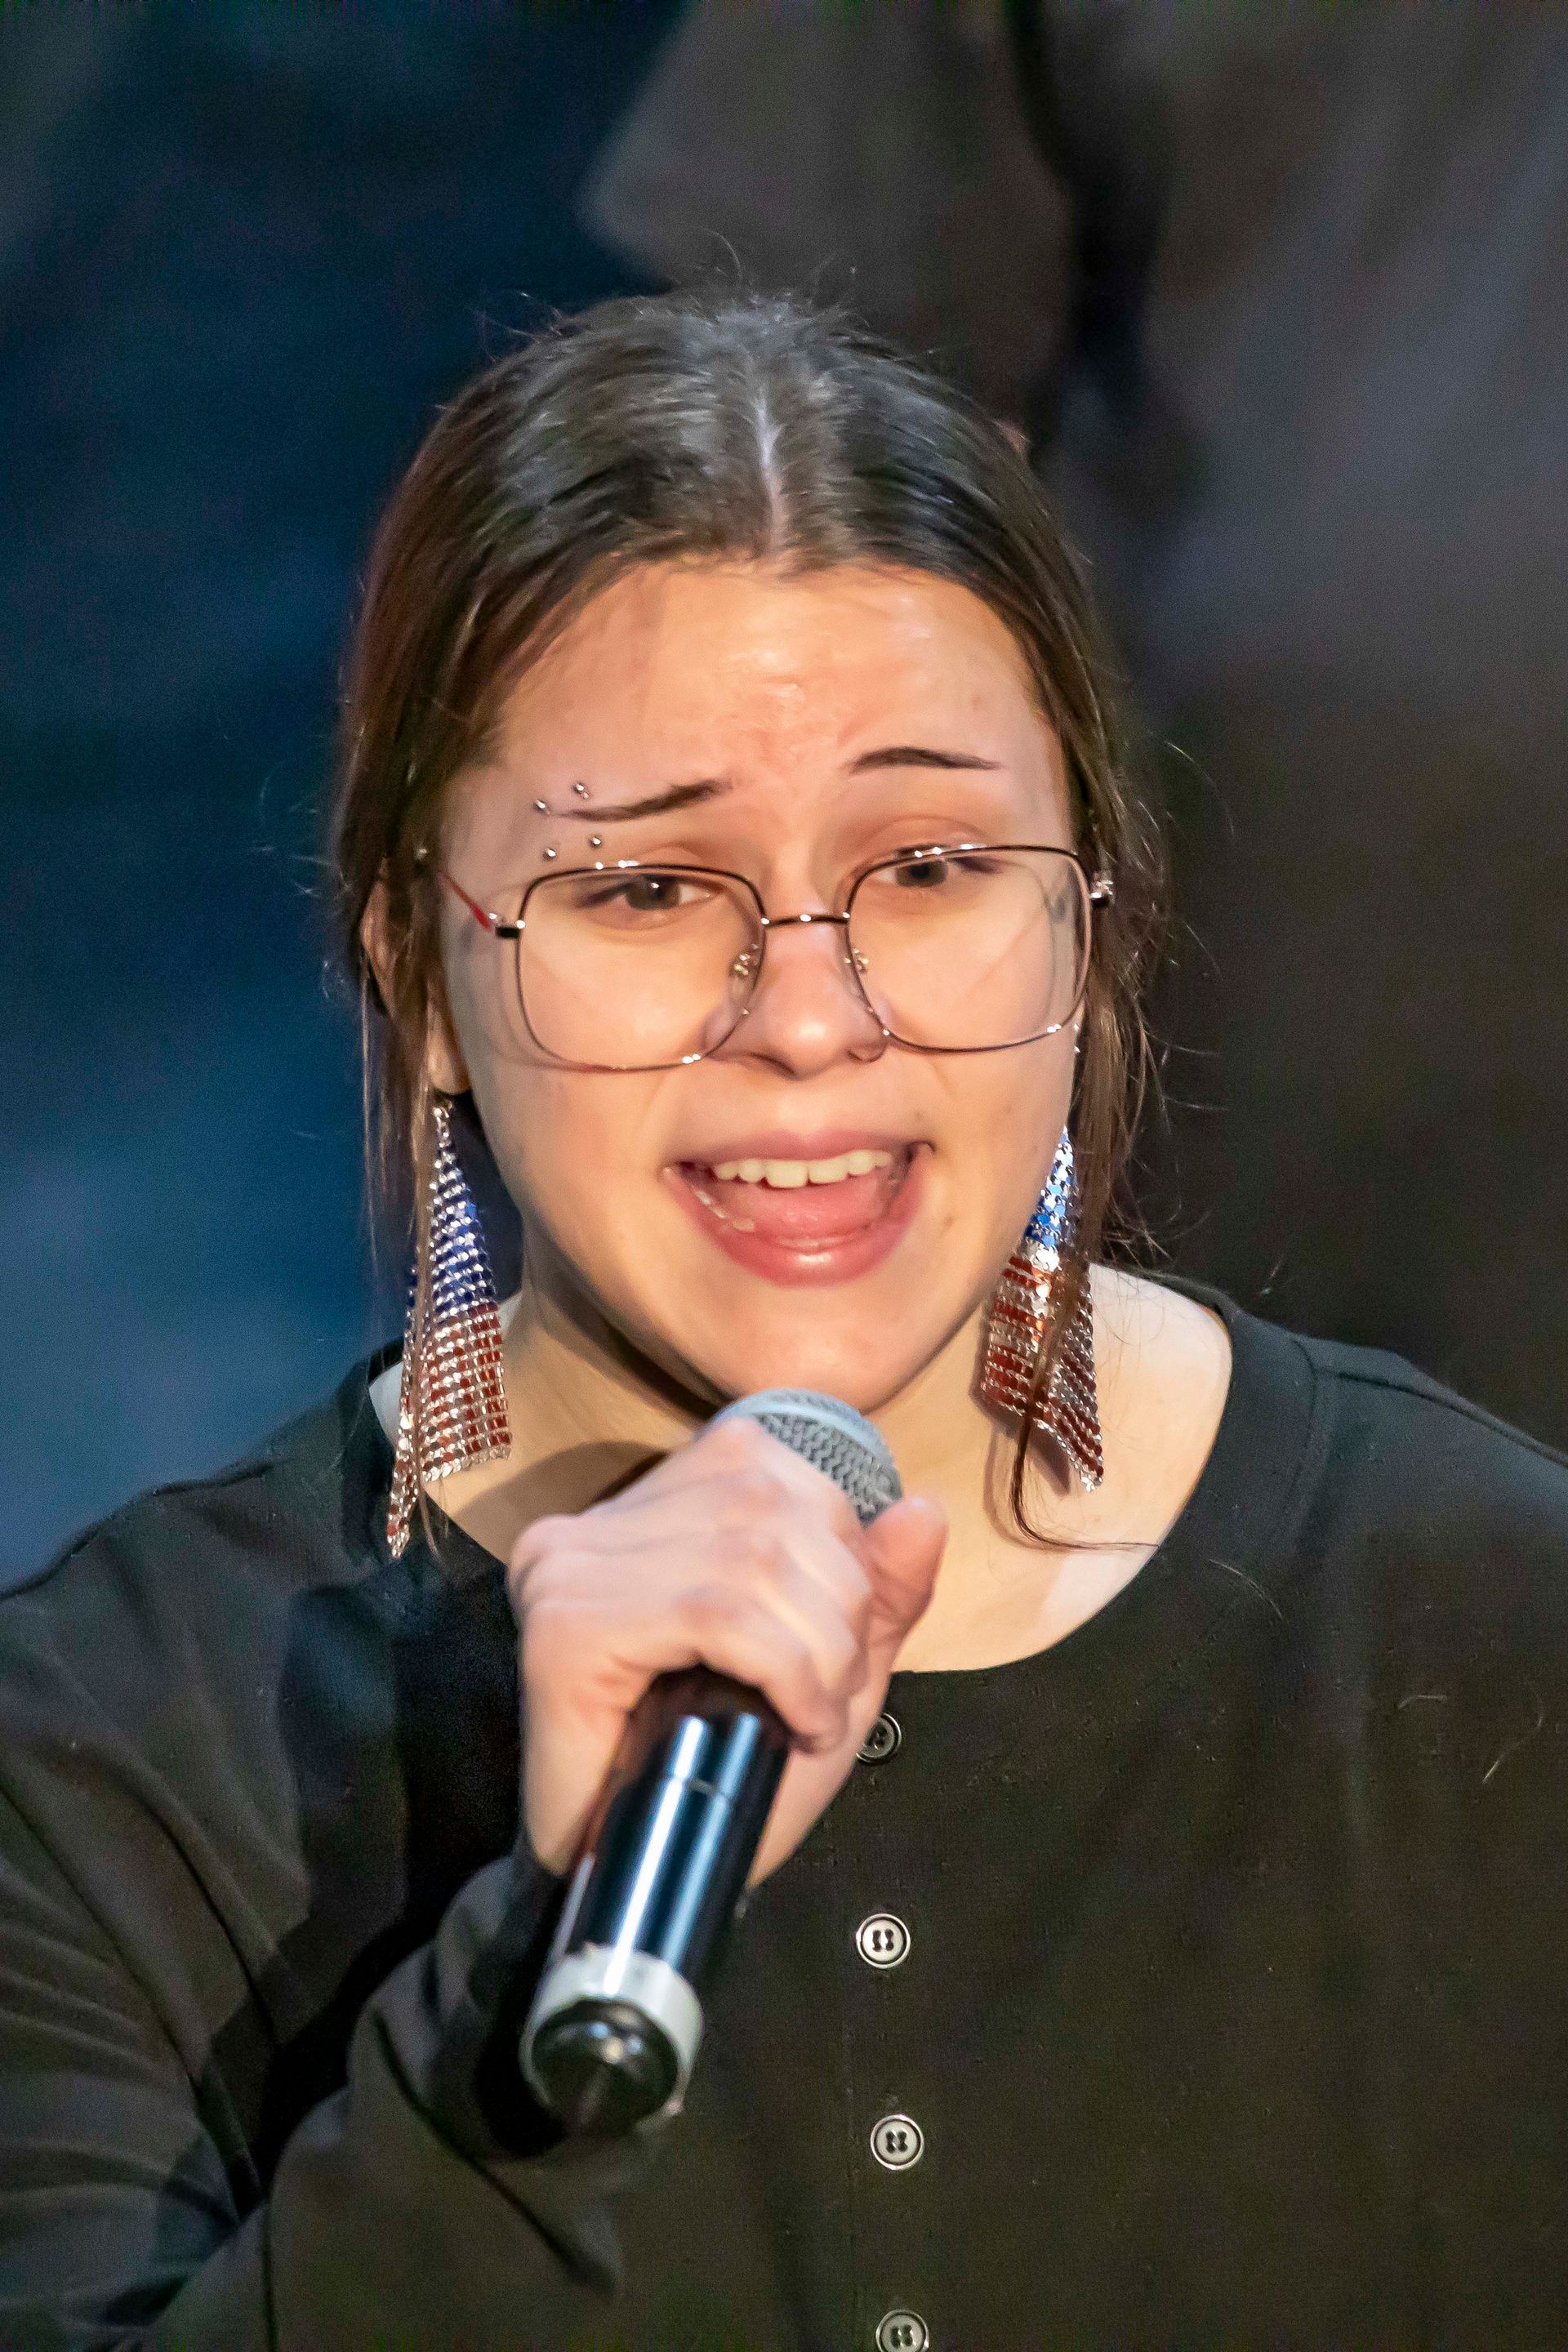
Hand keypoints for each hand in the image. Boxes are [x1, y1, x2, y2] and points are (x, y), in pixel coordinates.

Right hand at [507, 1415, 945, 1883]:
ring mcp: (569, 1567)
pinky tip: (795, 1719)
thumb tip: (924, 1508)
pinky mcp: (565, 1626)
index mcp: (648, 1509)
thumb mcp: (829, 1674)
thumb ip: (879, 1592)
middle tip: (831, 1694)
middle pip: (768, 1504)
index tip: (841, 1642)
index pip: (765, 1465)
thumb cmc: (724, 1780)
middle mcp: (595, 1523)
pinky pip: (714, 1612)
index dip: (839, 1547)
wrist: (637, 1888)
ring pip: (752, 1554)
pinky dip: (785, 1668)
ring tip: (814, 1713)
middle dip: (840, 1602)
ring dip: (819, 1646)